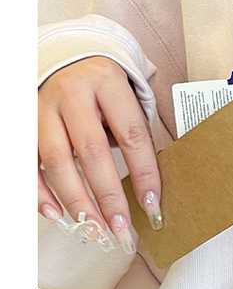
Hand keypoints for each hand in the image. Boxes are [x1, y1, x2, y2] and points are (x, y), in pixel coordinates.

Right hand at [38, 56, 162, 252]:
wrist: (68, 58)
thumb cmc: (105, 86)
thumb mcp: (126, 96)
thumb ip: (134, 132)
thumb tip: (148, 186)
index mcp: (108, 82)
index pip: (131, 134)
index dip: (144, 172)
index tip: (152, 203)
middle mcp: (73, 94)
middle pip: (92, 152)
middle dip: (108, 196)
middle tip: (120, 228)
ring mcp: (43, 109)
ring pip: (57, 163)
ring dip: (77, 202)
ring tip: (94, 230)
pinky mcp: (24, 124)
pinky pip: (29, 165)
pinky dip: (41, 194)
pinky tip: (57, 216)